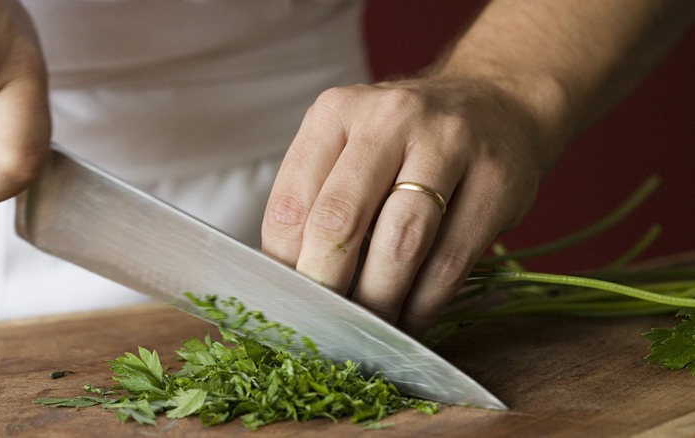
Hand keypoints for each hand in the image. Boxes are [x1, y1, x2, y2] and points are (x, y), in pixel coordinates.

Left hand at [262, 77, 560, 336]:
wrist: (496, 104)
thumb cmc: (407, 140)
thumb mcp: (351, 145)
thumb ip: (318, 199)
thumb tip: (292, 281)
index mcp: (336, 111)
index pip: (291, 203)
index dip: (284, 266)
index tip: (290, 303)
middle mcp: (390, 118)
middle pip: (341, 220)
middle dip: (327, 288)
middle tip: (323, 328)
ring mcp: (449, 145)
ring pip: (400, 245)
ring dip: (378, 303)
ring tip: (367, 332)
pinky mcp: (496, 182)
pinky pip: (450, 262)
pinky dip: (423, 305)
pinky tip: (409, 322)